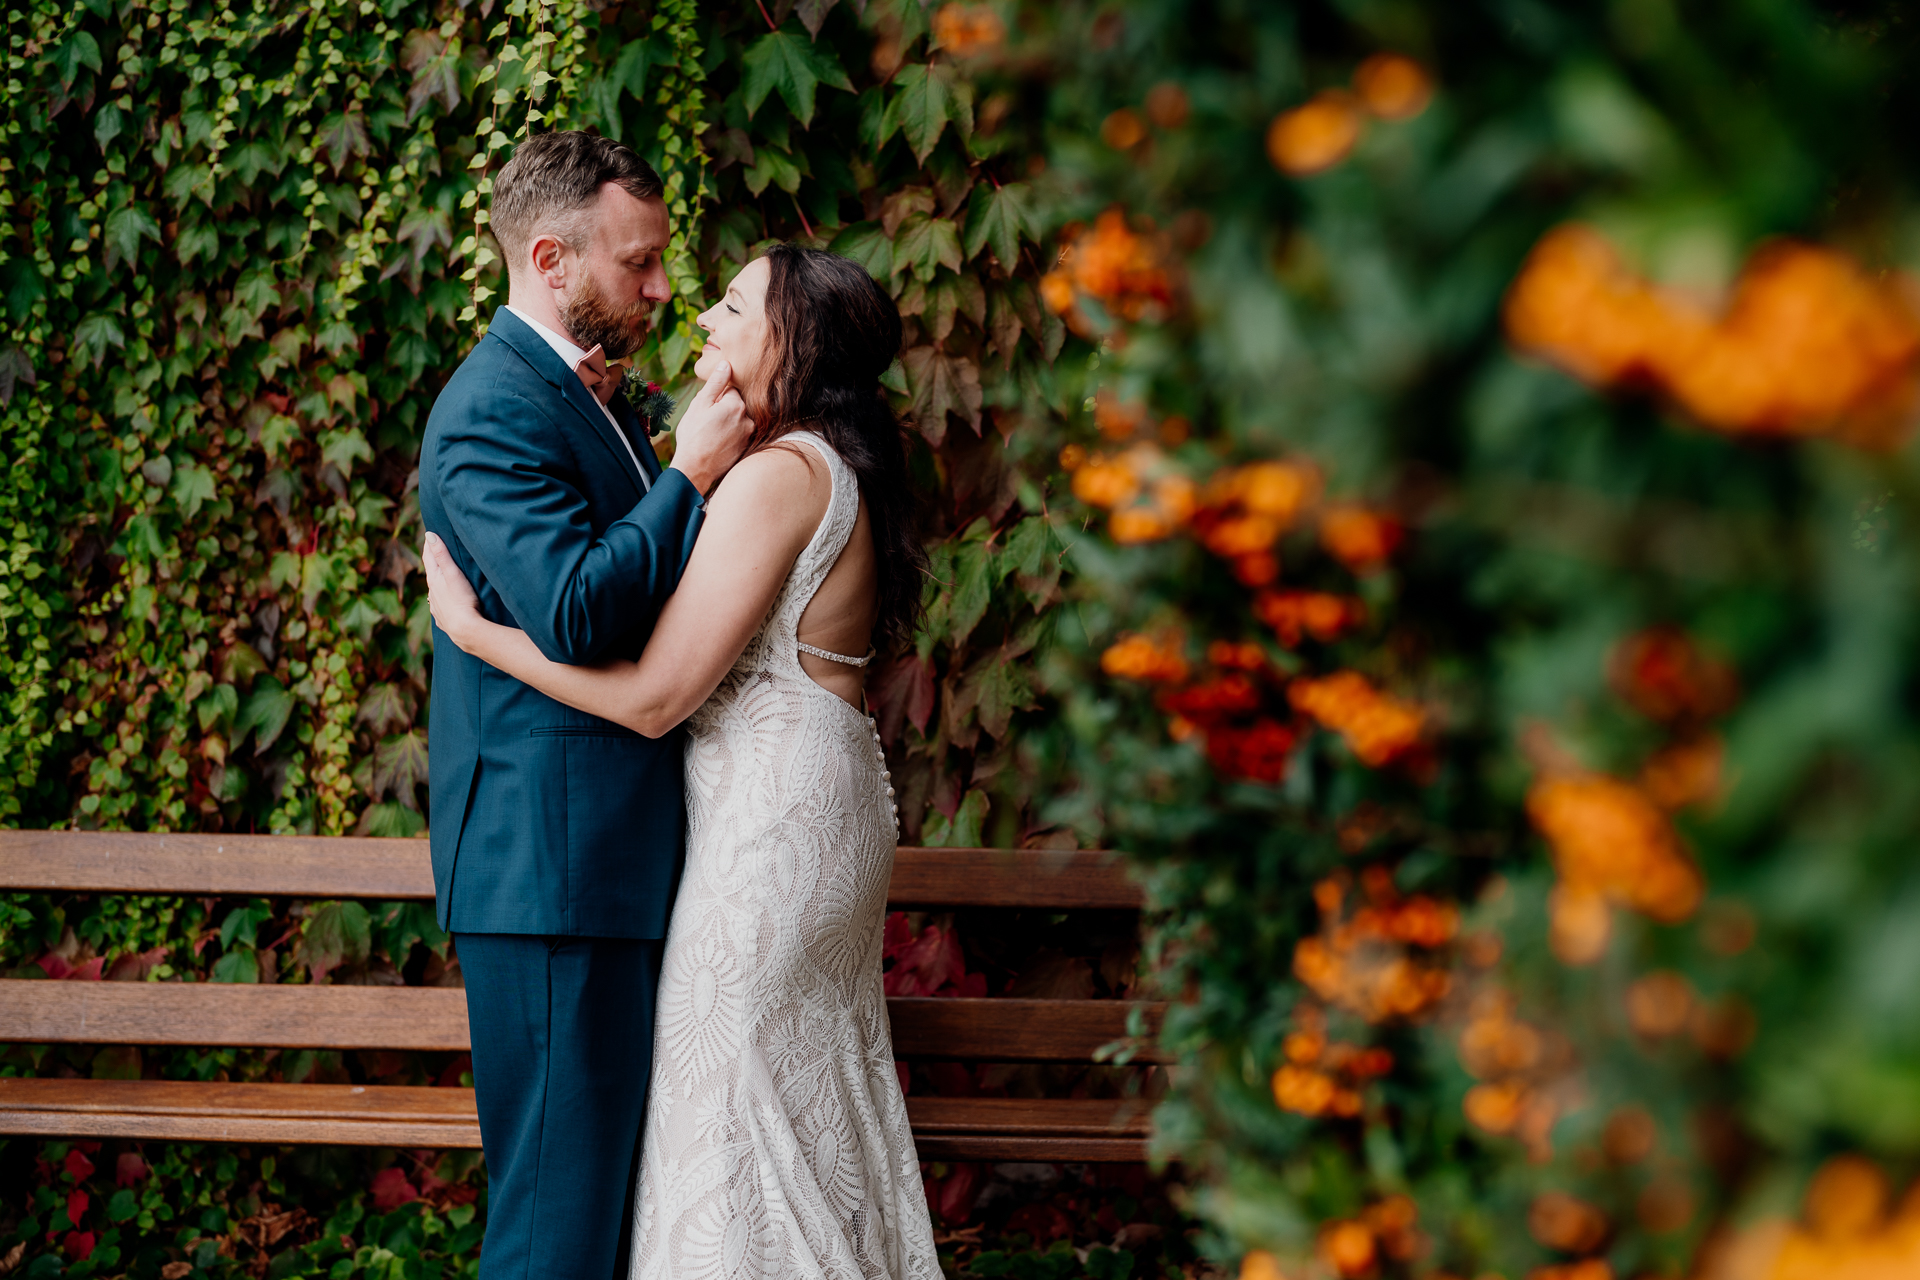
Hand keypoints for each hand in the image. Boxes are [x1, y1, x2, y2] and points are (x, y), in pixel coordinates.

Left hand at [422, 532, 483, 653]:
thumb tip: (429, 535)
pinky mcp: (443, 618)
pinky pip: (440, 604)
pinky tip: (445, 600)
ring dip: (438, 580)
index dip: (429, 545)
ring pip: (434, 589)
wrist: (465, 630)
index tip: (430, 534)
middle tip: (436, 550)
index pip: (428, 557)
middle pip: (430, 573)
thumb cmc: (462, 600)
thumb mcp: (453, 574)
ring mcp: (436, 606)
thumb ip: (442, 555)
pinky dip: (441, 597)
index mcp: (434, 580)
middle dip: (433, 561)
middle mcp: (432, 592)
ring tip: (443, 575)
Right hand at [669, 360, 753, 493]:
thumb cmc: (693, 436)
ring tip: (711, 434)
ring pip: (737, 420)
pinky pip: (738, 435)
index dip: (716, 397)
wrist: (695, 470)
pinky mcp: (747, 448)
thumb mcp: (700, 405)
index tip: (706, 408)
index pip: (730, 390)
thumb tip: (726, 364)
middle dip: (722, 409)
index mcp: (737, 405)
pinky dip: (729, 436)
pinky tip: (717, 444)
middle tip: (706, 422)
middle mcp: (748, 419)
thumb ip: (716, 383)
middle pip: (735, 405)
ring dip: (726, 423)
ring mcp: (749, 435)